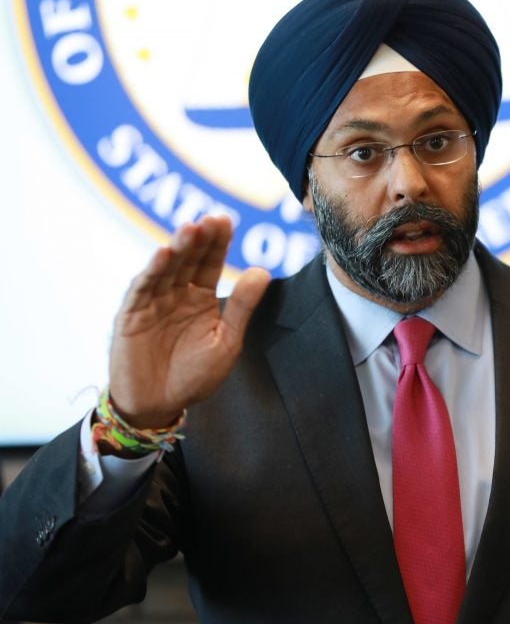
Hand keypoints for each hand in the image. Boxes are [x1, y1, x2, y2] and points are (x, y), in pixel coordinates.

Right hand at [108, 215, 269, 428]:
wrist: (160, 405)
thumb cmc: (195, 376)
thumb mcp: (226, 342)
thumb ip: (241, 307)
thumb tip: (263, 271)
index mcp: (201, 298)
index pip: (210, 263)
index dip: (217, 243)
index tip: (226, 220)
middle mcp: (176, 294)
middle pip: (188, 259)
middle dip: (199, 239)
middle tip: (211, 219)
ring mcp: (153, 301)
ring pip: (166, 269)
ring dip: (177, 248)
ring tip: (189, 229)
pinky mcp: (131, 315)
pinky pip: (142, 290)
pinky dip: (151, 272)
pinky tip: (162, 255)